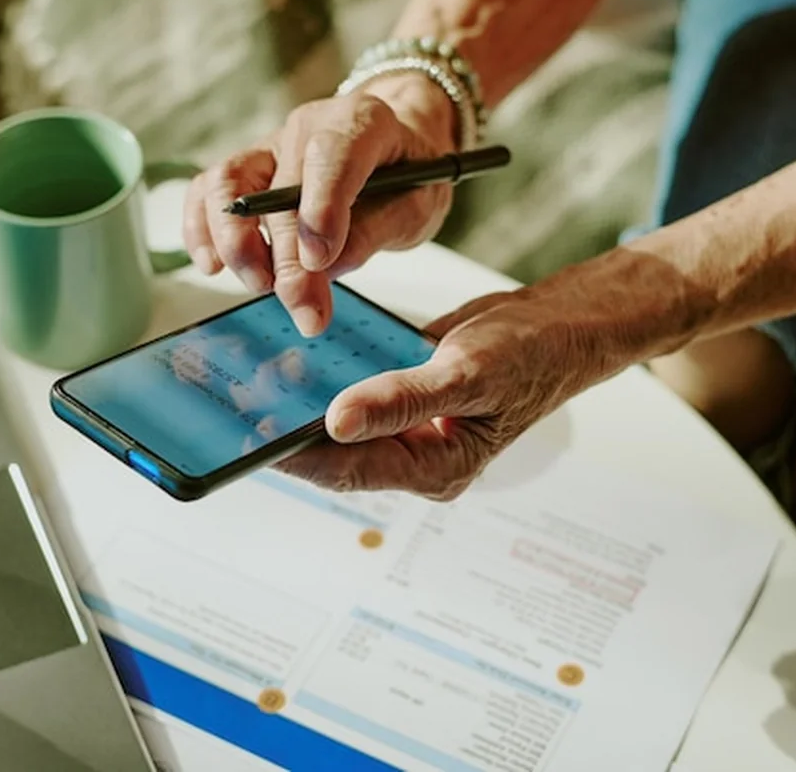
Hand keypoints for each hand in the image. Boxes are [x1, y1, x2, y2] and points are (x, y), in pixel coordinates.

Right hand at [182, 74, 457, 336]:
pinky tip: (211, 265)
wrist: (396, 149)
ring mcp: (271, 145)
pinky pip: (207, 190)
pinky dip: (201, 228)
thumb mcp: (417, 205)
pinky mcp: (247, 169)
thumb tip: (322, 268)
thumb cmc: (409, 176)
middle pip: (280, 189)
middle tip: (307, 312)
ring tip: (261, 285)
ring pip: (229, 182)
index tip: (320, 261)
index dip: (323, 208)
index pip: (332, 154)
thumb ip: (374, 231)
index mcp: (363, 121)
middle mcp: (309, 125)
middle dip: (289, 259)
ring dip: (236, 242)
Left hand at [276, 285, 622, 499]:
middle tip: (234, 405)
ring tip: (251, 382)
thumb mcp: (467, 373)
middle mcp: (416, 456)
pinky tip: (293, 361)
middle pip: (334, 454)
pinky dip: (325, 380)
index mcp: (434, 468)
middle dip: (285, 430)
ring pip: (338, 425)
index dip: (294, 453)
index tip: (247, 433)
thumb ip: (402, 400)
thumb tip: (337, 421)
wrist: (562, 327)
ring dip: (299, 405)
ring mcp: (409, 430)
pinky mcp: (403, 400)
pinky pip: (354, 396)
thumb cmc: (530, 355)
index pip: (347, 469)